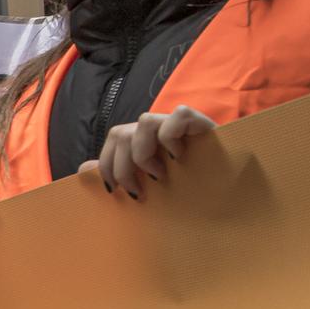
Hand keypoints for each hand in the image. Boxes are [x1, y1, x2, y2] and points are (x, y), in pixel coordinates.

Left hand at [80, 104, 217, 200]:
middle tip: (138, 191)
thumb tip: (82, 168)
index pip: (112, 140)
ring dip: (144, 153)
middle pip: (121, 132)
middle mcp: (155, 131)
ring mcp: (176, 124)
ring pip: (145, 121)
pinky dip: (172, 137)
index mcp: (140, 142)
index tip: (113, 190)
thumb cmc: (184, 191)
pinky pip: (178, 115)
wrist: (227, 192)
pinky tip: (179, 157)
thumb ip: (117, 174)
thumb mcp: (147, 186)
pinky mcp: (199, 122)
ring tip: (159, 176)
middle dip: (122, 167)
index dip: (106, 165)